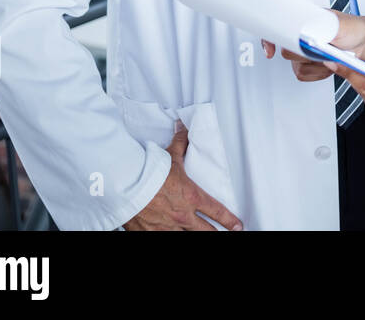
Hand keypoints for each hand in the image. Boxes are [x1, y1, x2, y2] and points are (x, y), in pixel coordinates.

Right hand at [123, 123, 242, 230]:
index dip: (230, 220)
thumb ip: (180, 143)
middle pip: (207, 231)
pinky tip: (172, 233)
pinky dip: (171, 236)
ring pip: (188, 237)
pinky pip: (165, 239)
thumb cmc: (149, 172)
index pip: (217, 211)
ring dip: (195, 235)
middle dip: (218, 233)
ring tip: (201, 234)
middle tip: (227, 234)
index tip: (238, 226)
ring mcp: (167, 228)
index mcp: (192, 198)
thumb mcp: (169, 156)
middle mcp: (182, 216)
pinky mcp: (151, 233)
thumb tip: (183, 126)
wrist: (125, 187)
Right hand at [262, 12, 364, 82]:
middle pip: (288, 52)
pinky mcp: (307, 65)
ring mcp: (302, 51)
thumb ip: (326, 28)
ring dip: (315, 66)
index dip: (269, 39)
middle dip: (306, 56)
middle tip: (323, 51)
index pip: (277, 28)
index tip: (271, 50)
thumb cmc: (352, 28)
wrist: (362, 41)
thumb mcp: (343, 25)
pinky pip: (302, 75)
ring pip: (296, 66)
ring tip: (330, 58)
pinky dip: (317, 74)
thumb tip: (311, 34)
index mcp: (303, 21)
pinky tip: (328, 66)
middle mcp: (300, 36)